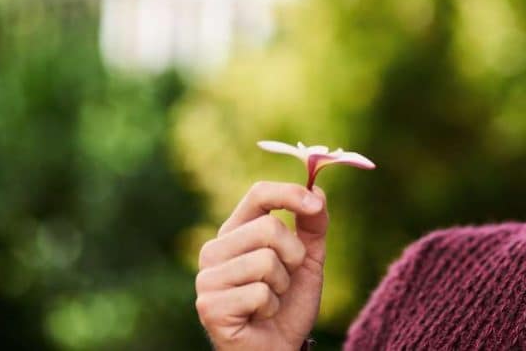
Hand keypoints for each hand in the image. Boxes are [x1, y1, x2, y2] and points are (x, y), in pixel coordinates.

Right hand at [195, 181, 327, 350]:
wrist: (278, 348)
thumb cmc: (289, 303)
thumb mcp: (308, 259)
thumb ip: (313, 225)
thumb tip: (318, 190)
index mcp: (236, 232)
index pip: (258, 195)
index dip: (288, 194)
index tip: (314, 204)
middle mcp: (214, 250)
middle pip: (268, 227)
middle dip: (293, 256)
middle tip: (286, 279)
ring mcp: (207, 279)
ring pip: (266, 261)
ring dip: (282, 286)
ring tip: (271, 300)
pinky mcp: (210, 306)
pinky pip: (259, 293)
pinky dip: (271, 307)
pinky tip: (260, 316)